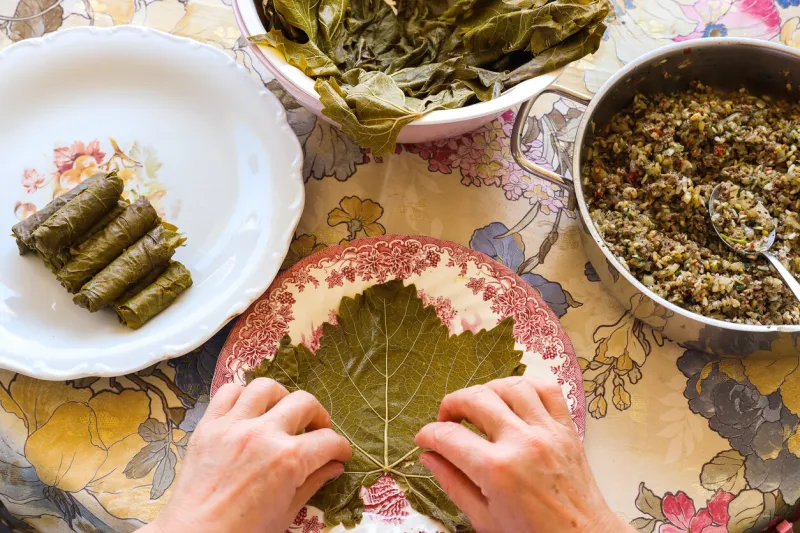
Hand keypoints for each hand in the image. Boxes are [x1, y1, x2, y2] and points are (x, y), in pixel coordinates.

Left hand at [143, 378, 351, 532]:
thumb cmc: (243, 532)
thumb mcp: (286, 512)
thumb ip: (313, 482)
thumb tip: (334, 466)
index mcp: (288, 460)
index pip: (328, 441)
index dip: (340, 447)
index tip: (339, 453)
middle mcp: (264, 434)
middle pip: (305, 402)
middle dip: (319, 416)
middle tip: (316, 432)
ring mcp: (234, 426)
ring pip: (267, 387)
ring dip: (281, 399)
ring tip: (282, 414)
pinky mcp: (209, 425)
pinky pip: (228, 392)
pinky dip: (242, 397)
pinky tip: (248, 412)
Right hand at [415, 377, 633, 532]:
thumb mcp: (484, 518)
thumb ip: (453, 483)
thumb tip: (428, 457)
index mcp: (497, 471)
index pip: (449, 436)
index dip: (428, 435)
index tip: (424, 439)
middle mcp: (522, 443)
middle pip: (475, 399)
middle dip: (451, 404)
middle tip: (446, 419)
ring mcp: (548, 431)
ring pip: (510, 385)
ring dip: (487, 390)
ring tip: (478, 407)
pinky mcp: (567, 428)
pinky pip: (547, 388)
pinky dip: (526, 386)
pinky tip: (513, 400)